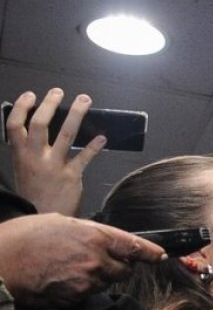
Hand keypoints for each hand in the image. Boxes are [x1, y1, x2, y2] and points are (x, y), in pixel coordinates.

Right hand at [0, 215, 165, 308]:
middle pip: (123, 270)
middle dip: (117, 266)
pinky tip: (59, 281)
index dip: (150, 252)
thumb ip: (87, 232)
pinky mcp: (73, 300)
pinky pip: (85, 297)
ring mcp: (85, 283)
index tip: (160, 255)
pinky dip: (77, 291)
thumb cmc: (22, 238)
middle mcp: (96, 261)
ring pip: (104, 284)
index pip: (134, 246)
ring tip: (67, 269)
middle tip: (95, 260)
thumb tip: (100, 238)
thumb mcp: (60, 223)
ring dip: (95, 279)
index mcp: (95, 237)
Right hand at [5, 89, 106, 214]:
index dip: (21, 108)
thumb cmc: (33, 191)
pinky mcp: (71, 176)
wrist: (40, 218)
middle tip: (59, 91)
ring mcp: (53, 166)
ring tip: (84, 100)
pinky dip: (94, 146)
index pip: (14, 126)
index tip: (30, 95)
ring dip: (77, 115)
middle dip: (50, 105)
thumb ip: (28, 150)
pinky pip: (84, 157)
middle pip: (39, 124)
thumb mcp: (22, 169)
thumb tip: (38, 127)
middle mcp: (34, 158)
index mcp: (19, 154)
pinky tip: (102, 137)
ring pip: (65, 134)